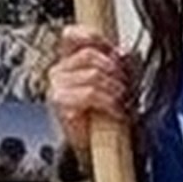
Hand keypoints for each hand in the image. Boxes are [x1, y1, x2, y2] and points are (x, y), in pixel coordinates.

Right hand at [45, 25, 131, 160]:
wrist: (92, 146)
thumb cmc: (99, 114)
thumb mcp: (108, 82)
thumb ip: (113, 64)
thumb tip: (124, 53)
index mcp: (68, 61)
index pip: (71, 35)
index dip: (93, 37)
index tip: (114, 51)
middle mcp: (59, 72)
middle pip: (89, 55)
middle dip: (113, 69)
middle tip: (125, 84)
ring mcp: (57, 87)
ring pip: (93, 74)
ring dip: (114, 88)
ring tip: (121, 100)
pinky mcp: (61, 103)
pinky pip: (90, 94)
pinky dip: (109, 102)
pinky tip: (116, 111)